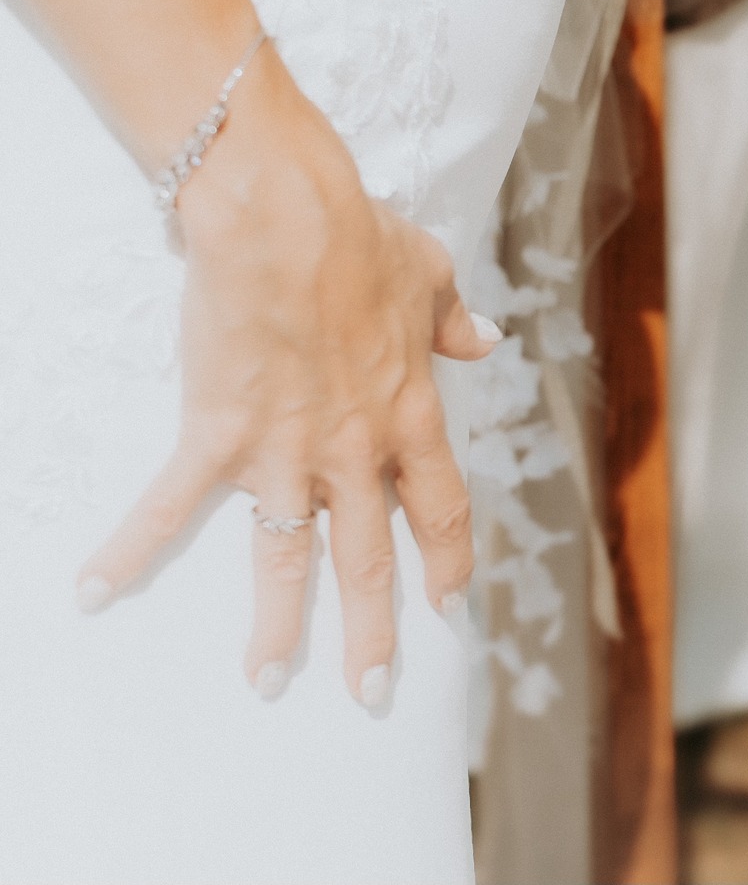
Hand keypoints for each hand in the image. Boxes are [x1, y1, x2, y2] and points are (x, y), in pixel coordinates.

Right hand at [77, 48, 498, 707]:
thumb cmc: (360, 236)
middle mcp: (355, 445)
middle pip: (369, 552)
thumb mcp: (430, 274)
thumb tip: (486, 338)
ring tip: (267, 682)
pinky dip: (131, 548)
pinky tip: (96, 590)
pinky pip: (172, 504)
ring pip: (286, 554)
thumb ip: (452, 320)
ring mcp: (287, 447)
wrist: (289, 219)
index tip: (447, 606)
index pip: (441, 504)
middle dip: (373, 630)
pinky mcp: (221, 433)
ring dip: (277, 623)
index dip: (446, 560)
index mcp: (409, 411)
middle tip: (372, 692)